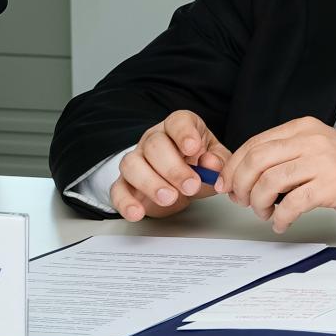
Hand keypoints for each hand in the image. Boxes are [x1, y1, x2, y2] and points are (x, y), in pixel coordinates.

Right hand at [111, 110, 231, 221]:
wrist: (182, 184)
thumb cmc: (200, 165)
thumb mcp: (216, 161)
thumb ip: (218, 161)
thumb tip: (210, 163)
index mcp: (178, 128)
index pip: (178, 122)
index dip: (184, 133)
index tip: (194, 149)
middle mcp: (153, 139)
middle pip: (154, 145)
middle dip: (173, 168)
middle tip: (191, 186)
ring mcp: (136, 160)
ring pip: (132, 164)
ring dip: (151, 183)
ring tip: (170, 198)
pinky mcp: (124, 183)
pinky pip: (117, 190)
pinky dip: (126, 203)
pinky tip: (137, 213)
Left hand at [221, 117, 335, 230]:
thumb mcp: (316, 149)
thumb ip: (285, 155)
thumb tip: (243, 175)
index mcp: (304, 129)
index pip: (254, 144)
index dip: (234, 168)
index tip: (228, 185)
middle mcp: (312, 140)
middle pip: (256, 161)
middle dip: (240, 186)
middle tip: (242, 201)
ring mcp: (323, 162)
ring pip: (269, 182)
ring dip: (258, 204)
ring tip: (266, 213)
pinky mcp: (332, 186)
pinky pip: (291, 204)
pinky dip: (280, 218)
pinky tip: (283, 222)